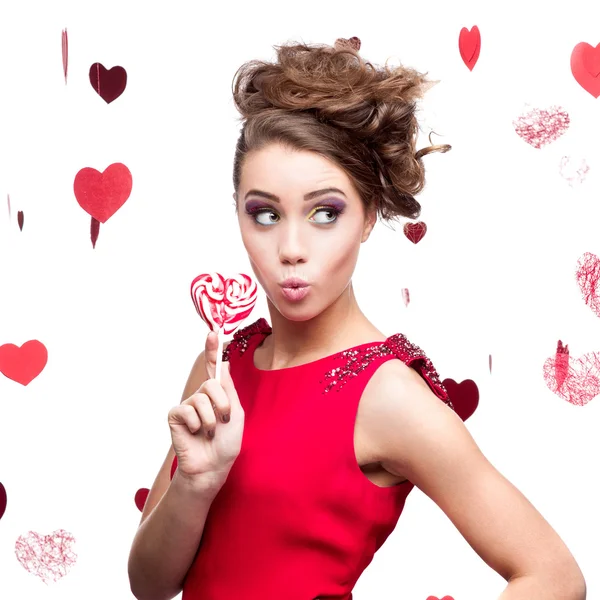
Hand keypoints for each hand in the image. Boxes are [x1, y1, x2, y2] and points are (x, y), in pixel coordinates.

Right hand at [168, 331, 243, 485]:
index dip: (212, 349)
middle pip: (212, 383)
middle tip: (223, 422)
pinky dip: (197, 424)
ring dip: (211, 420)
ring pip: (201, 399)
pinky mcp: (175, 416)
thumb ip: (228, 388)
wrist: (213, 467)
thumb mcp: (235, 413)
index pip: (214, 367)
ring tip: (209, 433)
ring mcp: (187, 405)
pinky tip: (196, 434)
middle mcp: (201, 396)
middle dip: (222, 404)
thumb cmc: (226, 443)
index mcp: (218, 394)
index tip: (212, 331)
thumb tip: (223, 362)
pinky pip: (187, 410)